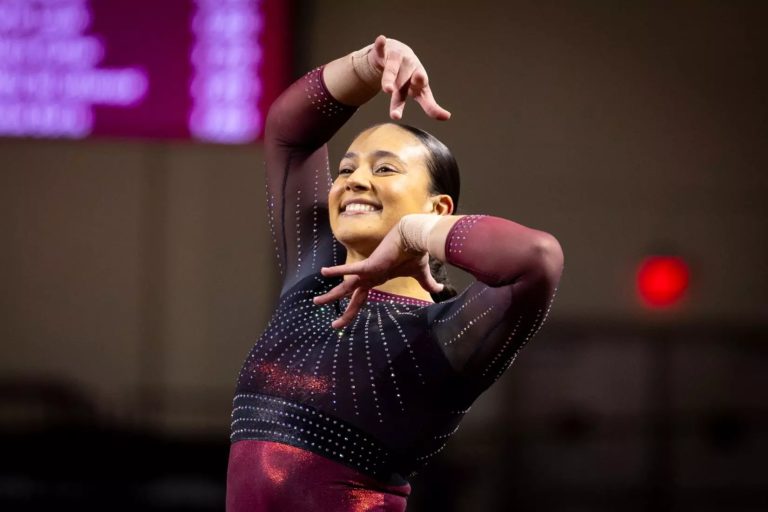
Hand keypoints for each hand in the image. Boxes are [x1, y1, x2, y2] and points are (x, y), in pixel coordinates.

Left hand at [312, 223, 444, 328]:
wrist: (415, 237)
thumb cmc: (415, 252)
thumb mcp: (420, 273)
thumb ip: (427, 283)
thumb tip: (440, 289)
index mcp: (377, 278)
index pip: (361, 298)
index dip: (352, 309)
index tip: (343, 319)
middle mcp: (369, 276)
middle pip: (350, 297)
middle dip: (339, 309)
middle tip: (330, 320)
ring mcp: (367, 271)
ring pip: (345, 287)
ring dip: (331, 295)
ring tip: (315, 302)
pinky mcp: (369, 264)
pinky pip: (351, 270)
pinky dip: (338, 271)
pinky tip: (323, 272)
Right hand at [368, 35, 450, 120]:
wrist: (396, 53)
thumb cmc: (409, 77)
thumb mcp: (418, 92)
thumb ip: (430, 106)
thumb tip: (448, 117)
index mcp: (418, 82)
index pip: (424, 96)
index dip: (430, 106)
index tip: (445, 116)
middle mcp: (409, 71)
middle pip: (403, 86)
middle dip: (401, 95)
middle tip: (399, 111)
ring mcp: (397, 61)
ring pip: (392, 70)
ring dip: (389, 79)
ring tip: (388, 89)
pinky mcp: (384, 53)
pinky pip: (381, 49)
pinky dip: (380, 45)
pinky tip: (381, 40)